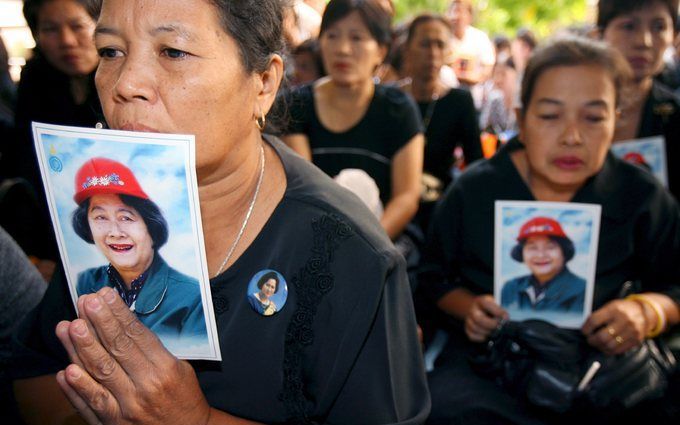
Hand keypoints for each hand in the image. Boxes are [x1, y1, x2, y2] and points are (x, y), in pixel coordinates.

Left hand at [54, 287, 210, 424]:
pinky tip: (65, 370)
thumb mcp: (182, 369)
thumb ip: (155, 350)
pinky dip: (76, 388)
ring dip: (81, 348)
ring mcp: (127, 407)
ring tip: (68, 326)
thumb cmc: (184, 398)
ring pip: (99, 372)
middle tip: (85, 301)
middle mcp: (145, 387)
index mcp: (166, 370)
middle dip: (99, 323)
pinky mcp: (113, 424)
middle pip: (116, 349)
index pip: (137, 335)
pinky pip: (90, 404)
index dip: (119, 313)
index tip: (106, 294)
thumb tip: (125, 325)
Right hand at [464, 295, 507, 342]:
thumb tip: (505, 320)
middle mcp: (472, 309)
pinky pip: (472, 335)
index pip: (486, 304)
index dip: (497, 311)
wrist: (477, 309)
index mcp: (480, 301)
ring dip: (486, 332)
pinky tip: (487, 336)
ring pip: (475, 328)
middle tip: (500, 327)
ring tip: (495, 332)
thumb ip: (500, 310)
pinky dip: (480, 337)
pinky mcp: (467, 329)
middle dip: (491, 324)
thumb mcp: (496, 303)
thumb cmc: (490, 307)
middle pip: (478, 318)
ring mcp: (469, 319)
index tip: (506, 317)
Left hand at [582, 299, 646, 355]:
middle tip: (589, 340)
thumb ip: (599, 315)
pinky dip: (609, 351)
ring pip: (610, 346)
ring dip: (600, 347)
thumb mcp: (610, 306)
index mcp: (614, 309)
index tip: (584, 331)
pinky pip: (618, 350)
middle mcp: (624, 320)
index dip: (586, 328)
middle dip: (592, 340)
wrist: (644, 312)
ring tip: (597, 344)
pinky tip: (605, 347)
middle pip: (602, 336)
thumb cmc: (622, 309)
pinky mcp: (636, 340)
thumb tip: (586, 327)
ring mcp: (631, 331)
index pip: (594, 321)